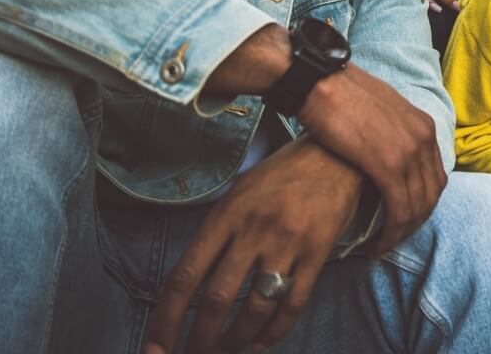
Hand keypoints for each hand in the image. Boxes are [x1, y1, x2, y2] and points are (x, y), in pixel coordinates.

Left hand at [143, 137, 363, 353]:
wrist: (335, 155)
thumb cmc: (281, 175)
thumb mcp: (239, 193)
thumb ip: (217, 232)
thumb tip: (192, 281)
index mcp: (226, 215)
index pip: (186, 276)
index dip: (166, 319)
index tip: (155, 349)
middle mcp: (254, 230)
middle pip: (218, 299)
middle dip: (200, 340)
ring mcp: (287, 243)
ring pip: (256, 308)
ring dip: (236, 340)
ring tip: (226, 353)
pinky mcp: (317, 252)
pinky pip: (293, 303)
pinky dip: (274, 331)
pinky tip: (260, 343)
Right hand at [297, 63, 445, 254]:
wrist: (320, 80)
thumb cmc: (339, 92)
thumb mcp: (379, 110)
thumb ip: (391, 132)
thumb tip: (384, 152)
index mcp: (423, 125)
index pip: (435, 176)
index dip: (422, 203)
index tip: (403, 219)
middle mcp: (424, 137)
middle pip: (431, 194)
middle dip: (415, 222)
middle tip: (393, 238)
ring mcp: (410, 151)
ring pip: (418, 206)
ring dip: (402, 232)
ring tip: (382, 245)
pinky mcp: (389, 164)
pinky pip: (400, 210)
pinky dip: (391, 232)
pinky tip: (376, 242)